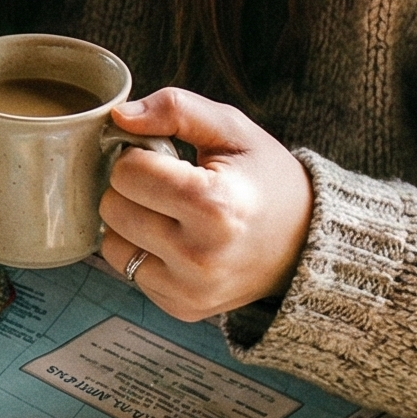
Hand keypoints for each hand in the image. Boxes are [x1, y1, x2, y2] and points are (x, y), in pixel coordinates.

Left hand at [97, 88, 312, 321]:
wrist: (305, 242)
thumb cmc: (266, 180)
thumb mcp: (232, 129)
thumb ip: (175, 109)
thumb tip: (119, 117)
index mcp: (214, 206)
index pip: (127, 172)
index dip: (142, 156)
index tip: (169, 159)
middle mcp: (199, 257)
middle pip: (113, 207)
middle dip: (134, 189)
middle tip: (172, 186)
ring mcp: (189, 289)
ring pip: (111, 243)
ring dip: (132, 222)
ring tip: (173, 214)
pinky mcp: (181, 308)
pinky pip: (127, 271)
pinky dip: (143, 251)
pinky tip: (177, 241)